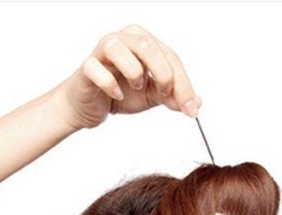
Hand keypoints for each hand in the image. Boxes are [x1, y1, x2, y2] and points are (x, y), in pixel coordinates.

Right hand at [52, 24, 201, 129]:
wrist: (89, 107)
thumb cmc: (120, 94)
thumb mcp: (151, 97)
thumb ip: (172, 97)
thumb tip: (196, 103)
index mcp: (143, 42)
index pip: (170, 57)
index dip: (183, 83)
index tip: (191, 108)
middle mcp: (123, 39)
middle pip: (149, 47)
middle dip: (163, 75)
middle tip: (164, 95)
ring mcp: (102, 51)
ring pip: (120, 49)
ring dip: (134, 73)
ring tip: (135, 88)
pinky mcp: (86, 67)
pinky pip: (97, 70)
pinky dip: (110, 85)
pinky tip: (116, 95)